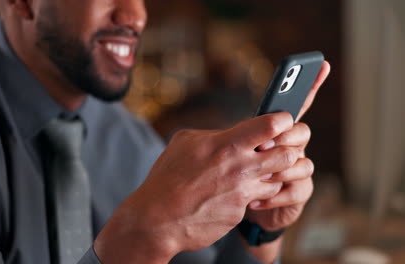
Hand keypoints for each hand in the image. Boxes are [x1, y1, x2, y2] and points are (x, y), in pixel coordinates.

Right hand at [94, 113, 303, 262]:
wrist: (157, 218)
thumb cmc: (168, 176)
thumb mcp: (185, 142)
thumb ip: (214, 134)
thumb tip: (231, 133)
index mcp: (227, 145)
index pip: (271, 125)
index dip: (282, 120)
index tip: (281, 120)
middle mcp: (241, 169)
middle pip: (287, 155)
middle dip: (286, 150)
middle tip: (274, 149)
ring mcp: (243, 194)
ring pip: (276, 180)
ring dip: (268, 175)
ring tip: (249, 174)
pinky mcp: (240, 214)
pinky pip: (256, 200)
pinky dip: (250, 196)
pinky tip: (230, 194)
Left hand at [244, 61, 329, 230]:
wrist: (235, 207)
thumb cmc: (233, 173)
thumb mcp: (230, 150)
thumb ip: (239, 135)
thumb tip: (242, 130)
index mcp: (276, 131)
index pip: (296, 104)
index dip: (310, 85)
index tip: (321, 64)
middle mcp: (292, 146)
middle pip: (302, 132)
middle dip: (284, 138)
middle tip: (261, 147)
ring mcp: (298, 169)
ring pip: (303, 162)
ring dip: (278, 170)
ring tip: (257, 177)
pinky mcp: (299, 193)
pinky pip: (297, 190)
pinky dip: (274, 196)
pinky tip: (254, 200)